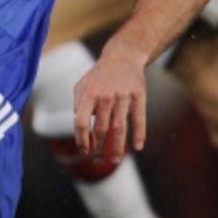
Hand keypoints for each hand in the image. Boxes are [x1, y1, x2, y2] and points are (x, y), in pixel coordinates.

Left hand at [71, 45, 146, 164]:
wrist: (123, 56)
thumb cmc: (99, 75)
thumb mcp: (82, 85)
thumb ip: (78, 103)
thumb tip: (79, 124)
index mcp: (88, 95)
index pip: (82, 123)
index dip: (82, 140)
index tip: (84, 151)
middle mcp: (105, 96)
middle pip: (101, 129)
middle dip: (99, 149)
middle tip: (98, 160)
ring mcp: (123, 96)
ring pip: (119, 128)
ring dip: (117, 148)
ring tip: (115, 161)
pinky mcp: (139, 96)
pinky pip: (139, 119)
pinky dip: (139, 134)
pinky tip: (138, 147)